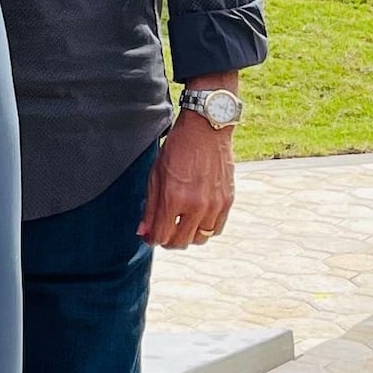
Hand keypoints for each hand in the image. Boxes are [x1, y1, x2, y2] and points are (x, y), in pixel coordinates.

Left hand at [140, 106, 236, 248]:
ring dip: (187, 236)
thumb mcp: (155, 175)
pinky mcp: (228, 202)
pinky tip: (197, 219)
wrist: (206, 131)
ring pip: (200, 239)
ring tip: (180, 225)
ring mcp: (214, 205)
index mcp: (173, 198)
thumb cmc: (178, 149)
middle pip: (180, 242)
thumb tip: (144, 232)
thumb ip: (150, 207)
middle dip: (168, 240)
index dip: (152, 239)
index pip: (161, 236)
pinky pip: (217, 229)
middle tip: (163, 232)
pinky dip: (205, 228)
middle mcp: (196, 205)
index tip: (149, 236)